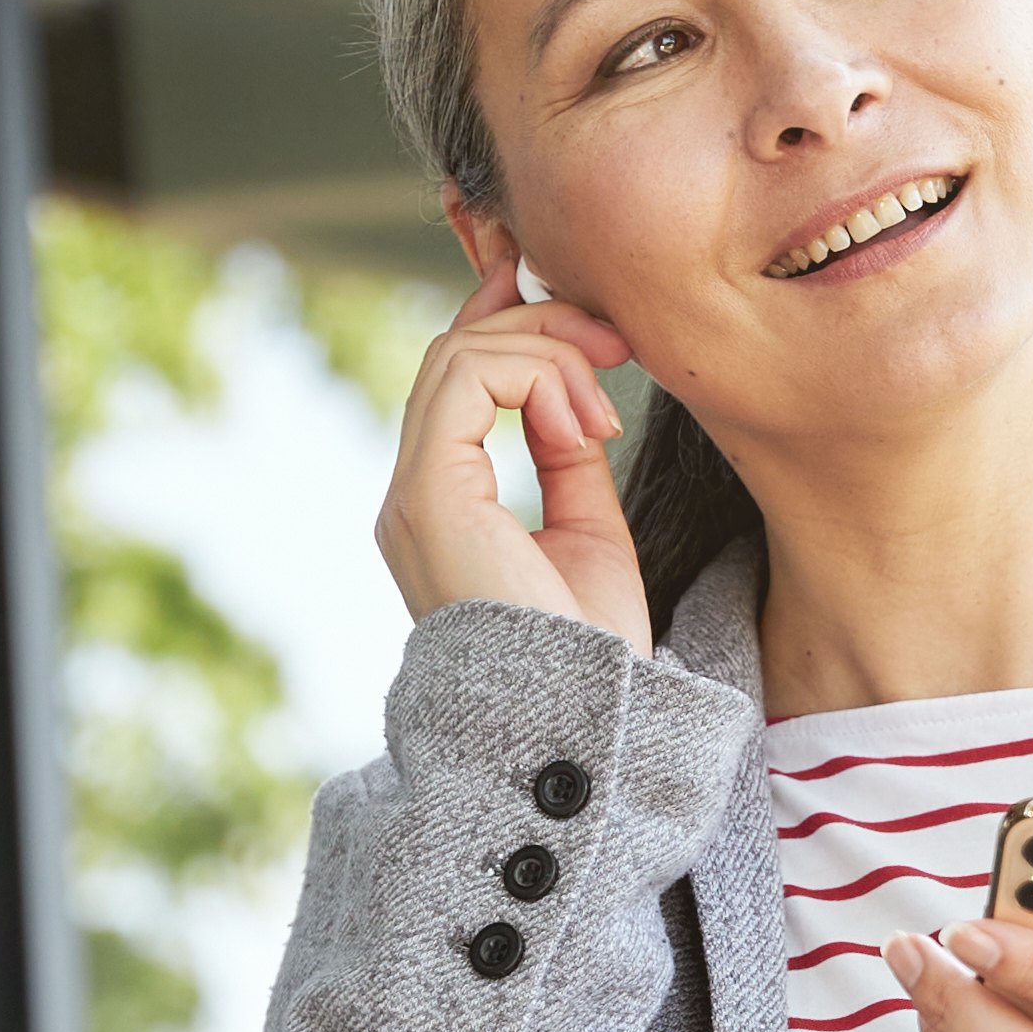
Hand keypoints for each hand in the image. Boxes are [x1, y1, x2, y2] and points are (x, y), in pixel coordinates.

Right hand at [374, 273, 648, 646]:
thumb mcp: (588, 531)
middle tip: (619, 347)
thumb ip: (567, 459)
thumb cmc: (593, 649)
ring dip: (548, 352)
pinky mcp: (428, 495)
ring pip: (457, 354)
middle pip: (454, 354)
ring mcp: (413, 495)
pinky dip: (534, 376)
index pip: (453, 384)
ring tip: (607, 401)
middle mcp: (414, 497)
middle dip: (543, 329)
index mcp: (443, 507)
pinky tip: (584, 425)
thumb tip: (568, 396)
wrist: (586, 718)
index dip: (505, 324)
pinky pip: (465, 379)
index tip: (579, 313)